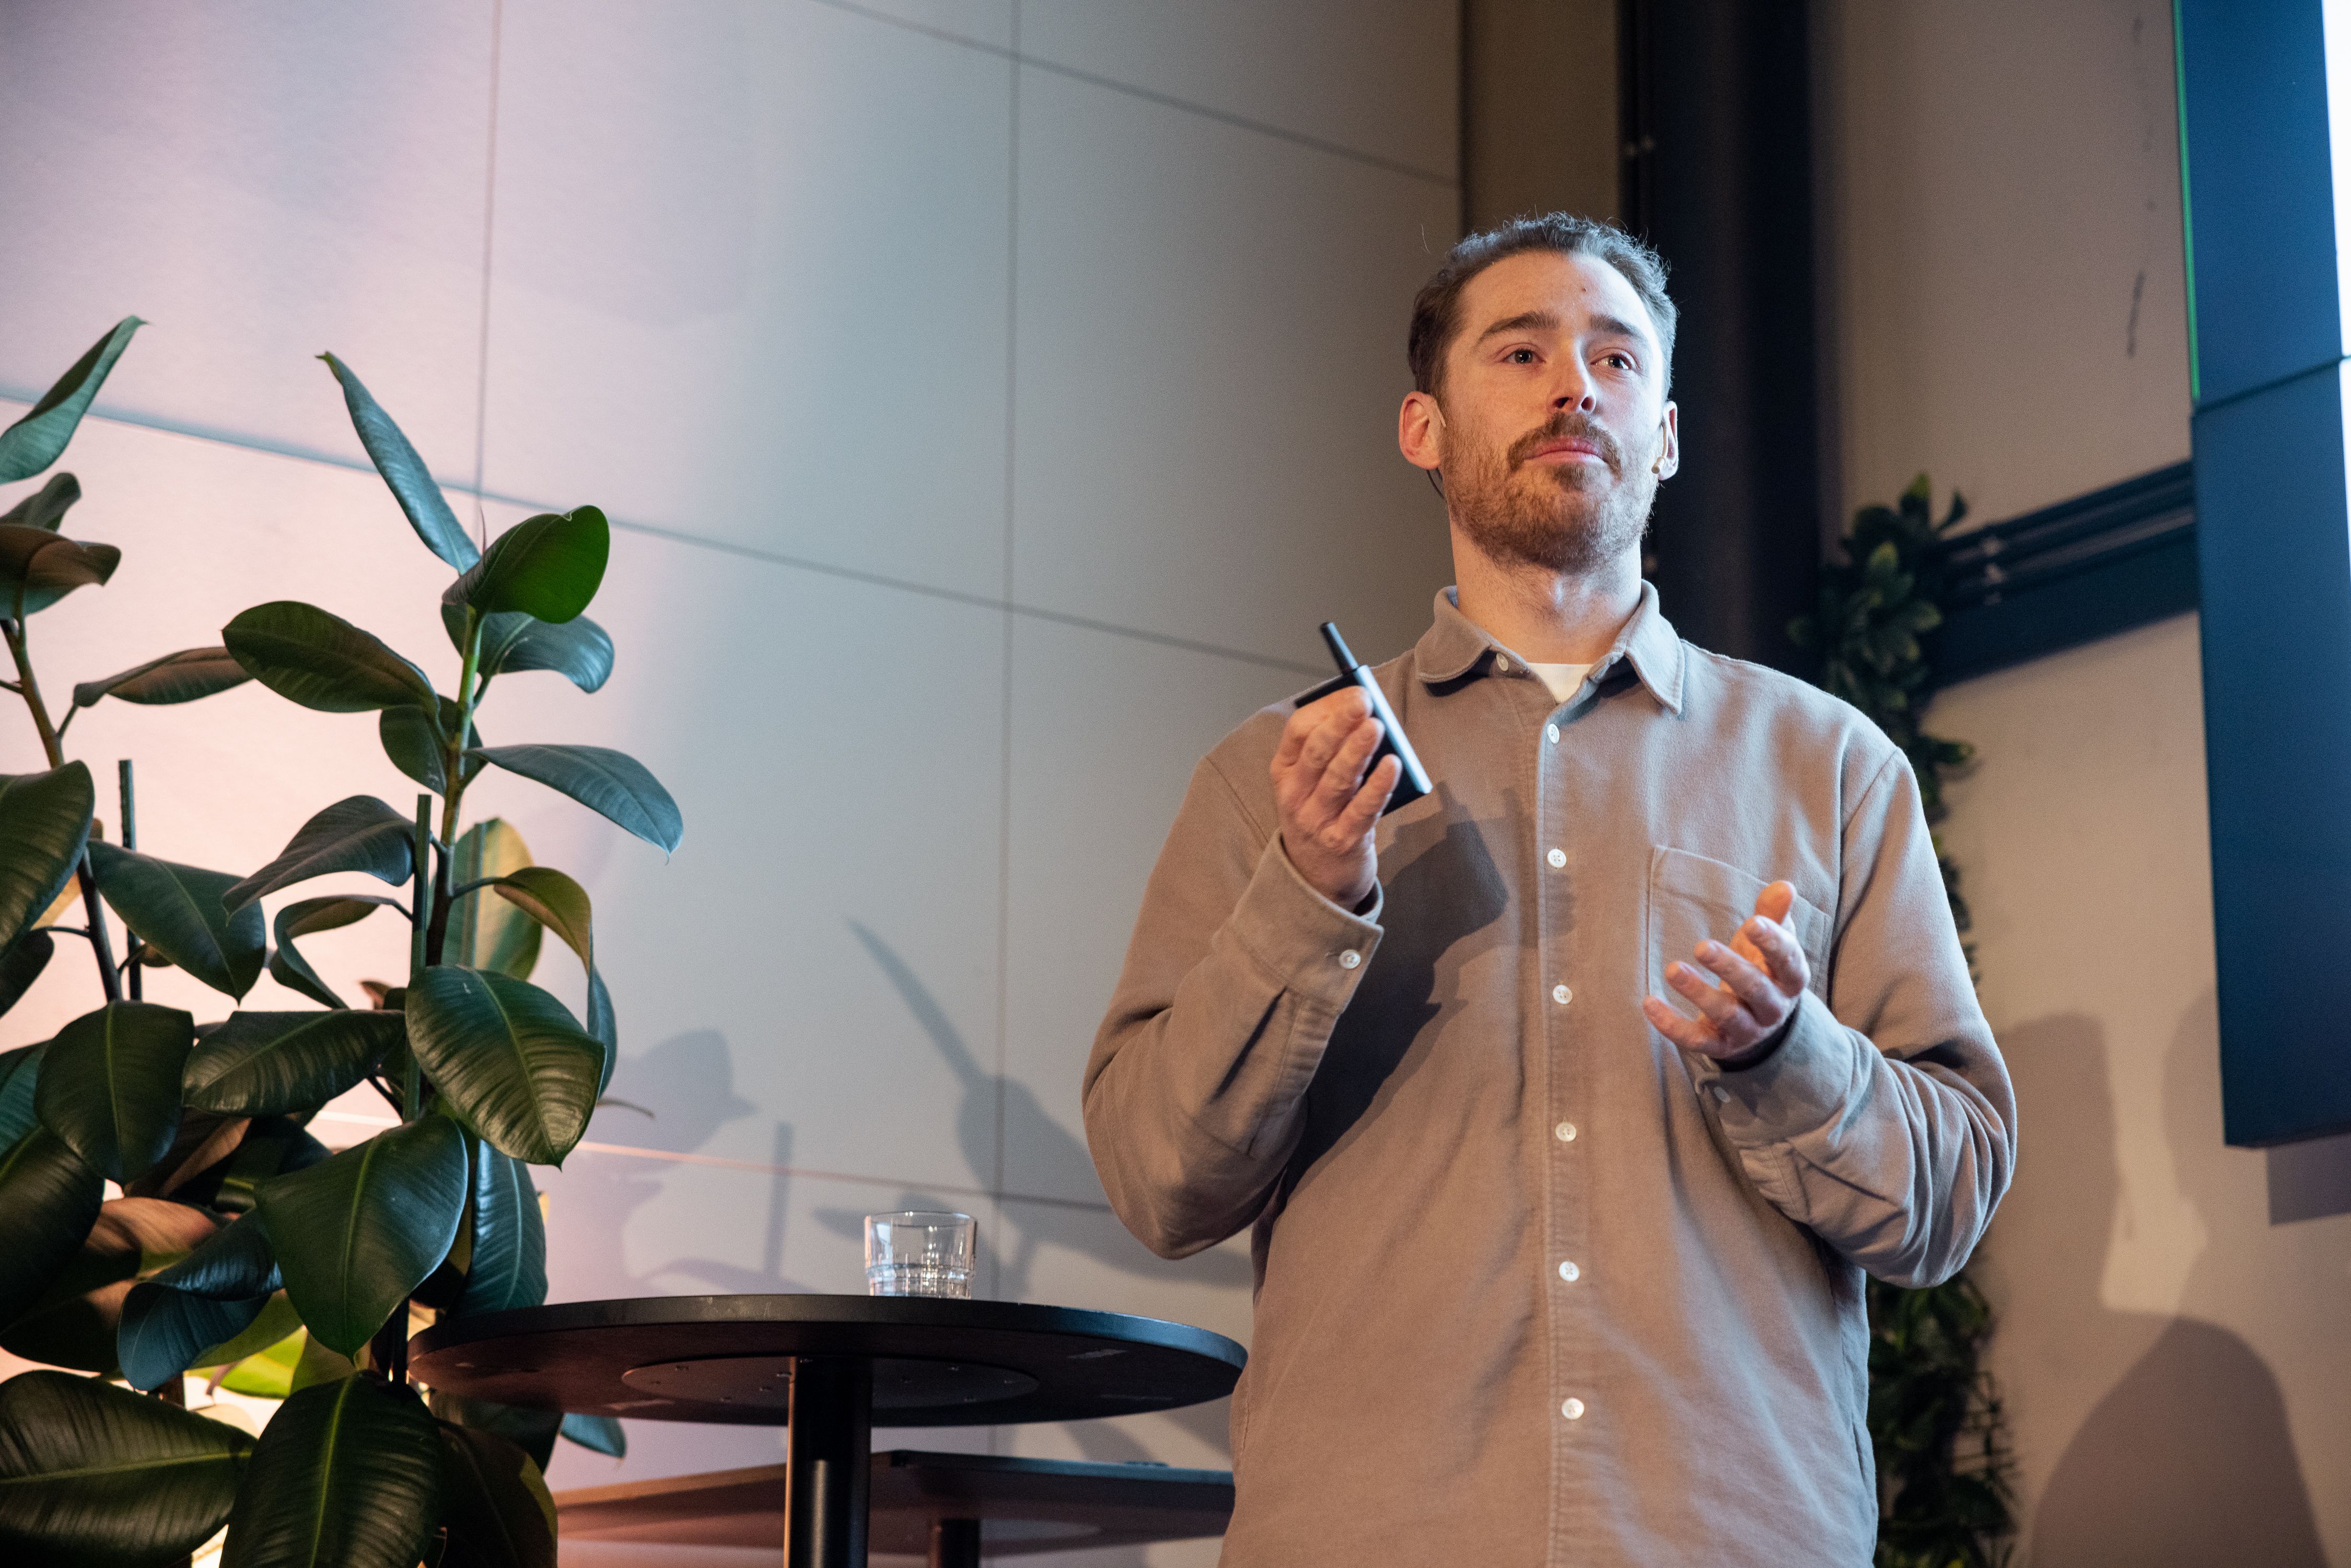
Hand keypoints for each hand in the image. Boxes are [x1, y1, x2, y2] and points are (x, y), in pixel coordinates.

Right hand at [1270, 686, 1400, 907]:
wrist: (1316, 879)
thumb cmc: (1320, 816)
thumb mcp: (1311, 783)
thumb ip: (1332, 751)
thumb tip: (1367, 717)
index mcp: (1285, 772)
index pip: (1298, 731)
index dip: (1325, 709)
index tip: (1352, 692)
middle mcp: (1295, 795)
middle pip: (1316, 752)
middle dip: (1340, 723)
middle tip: (1363, 700)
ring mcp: (1317, 820)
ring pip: (1338, 778)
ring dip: (1357, 750)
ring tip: (1376, 726)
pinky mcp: (1343, 841)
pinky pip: (1363, 810)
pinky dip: (1379, 786)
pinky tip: (1393, 765)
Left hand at [1642, 881, 1809, 1060]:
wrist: (1759, 1023)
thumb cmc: (1762, 968)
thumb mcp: (1769, 943)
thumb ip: (1775, 915)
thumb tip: (1785, 886)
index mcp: (1790, 979)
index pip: (1787, 962)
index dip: (1772, 943)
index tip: (1752, 923)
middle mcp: (1772, 1008)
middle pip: (1755, 989)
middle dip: (1729, 968)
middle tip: (1702, 946)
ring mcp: (1746, 1030)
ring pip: (1726, 1015)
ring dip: (1699, 993)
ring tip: (1672, 970)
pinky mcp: (1719, 1045)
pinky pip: (1695, 1040)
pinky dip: (1672, 1025)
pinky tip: (1649, 1002)